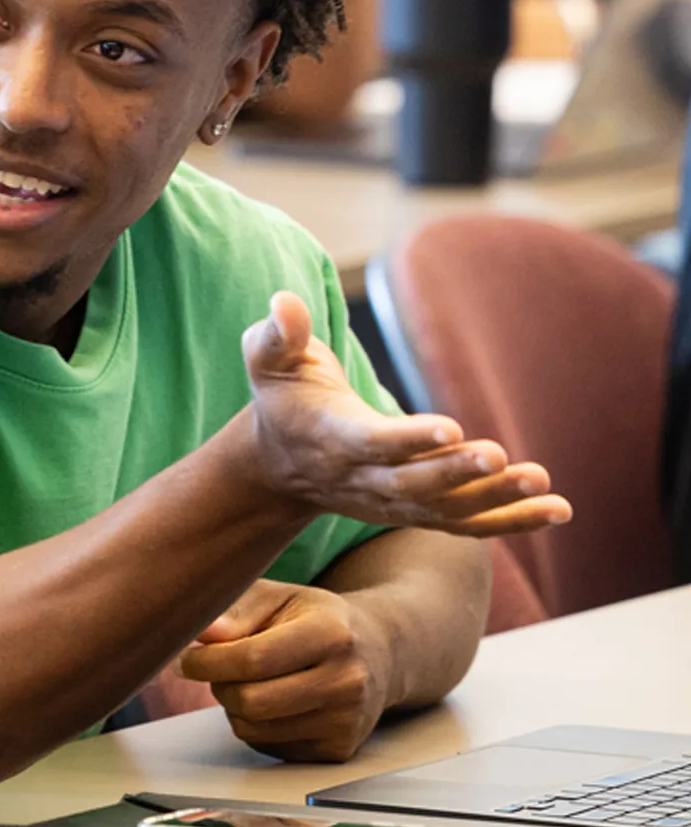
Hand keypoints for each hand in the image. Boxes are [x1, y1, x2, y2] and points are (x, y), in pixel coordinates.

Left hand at [178, 579, 385, 761]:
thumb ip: (235, 611)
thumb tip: (200, 633)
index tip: (188, 657)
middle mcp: (346, 681)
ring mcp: (346, 721)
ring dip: (233, 706)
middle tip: (216, 669)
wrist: (377, 652)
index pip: (252, 658)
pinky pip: (268, 746)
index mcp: (331, 634)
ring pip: (253, 729)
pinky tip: (271, 701)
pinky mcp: (339, 749)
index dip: (207, 661)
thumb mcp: (277, 598)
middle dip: (219, 685)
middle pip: (251, 701)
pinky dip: (254, 726)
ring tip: (248, 681)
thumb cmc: (313, 619)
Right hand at [242, 292, 570, 536]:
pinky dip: (510, 521)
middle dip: (457, 472)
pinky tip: (557, 510)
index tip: (450, 428)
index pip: (371, 443)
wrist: (278, 466)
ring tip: (544, 485)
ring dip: (495, 500)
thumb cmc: (282, 398)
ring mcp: (390, 501)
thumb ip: (277, 334)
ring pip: (445, 508)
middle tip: (500, 457)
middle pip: (413, 482)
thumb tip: (285, 302)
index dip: (409, 438)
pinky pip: (464, 524)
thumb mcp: (268, 361)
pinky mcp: (413, 511)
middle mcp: (362, 478)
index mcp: (331, 437)